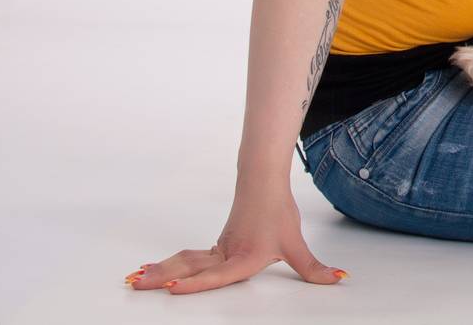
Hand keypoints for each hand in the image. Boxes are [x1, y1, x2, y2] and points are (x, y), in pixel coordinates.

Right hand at [126, 182, 347, 293]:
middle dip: (161, 278)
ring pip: (184, 261)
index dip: (194, 284)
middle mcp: (225, 256)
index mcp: (243, 259)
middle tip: (134, 284)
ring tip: (135, 278)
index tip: (171, 288)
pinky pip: (188, 258)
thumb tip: (338, 280)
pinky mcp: (215, 247)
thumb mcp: (296, 245)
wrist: (264, 183)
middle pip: (188, 268)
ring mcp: (217, 250)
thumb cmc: (277, 213)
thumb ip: (312, 269)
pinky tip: (155, 270)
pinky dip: (170, 265)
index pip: (216, 275)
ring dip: (160, 270)